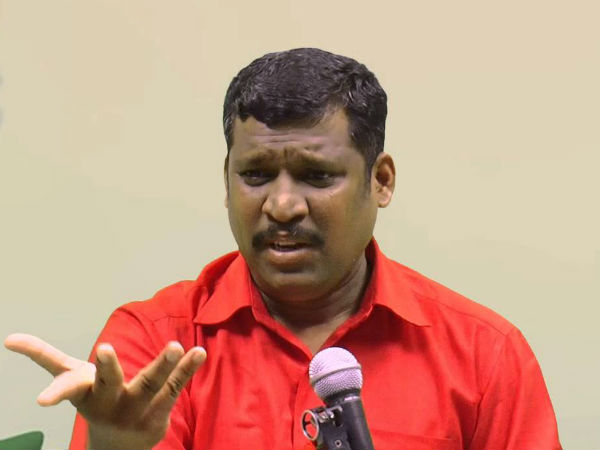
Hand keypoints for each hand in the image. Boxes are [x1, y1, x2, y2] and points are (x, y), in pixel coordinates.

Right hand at [4, 333, 206, 449]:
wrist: (118, 446)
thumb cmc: (94, 399)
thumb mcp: (71, 380)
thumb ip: (45, 357)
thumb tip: (9, 338)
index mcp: (85, 394)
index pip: (70, 387)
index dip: (58, 391)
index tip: (44, 400)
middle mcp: (109, 403)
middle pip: (110, 383)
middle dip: (108, 368)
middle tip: (104, 349)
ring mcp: (135, 410)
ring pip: (149, 385)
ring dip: (162, 365)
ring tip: (174, 346)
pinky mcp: (158, 414)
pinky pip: (173, 388)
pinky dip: (186, 370)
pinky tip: (198, 353)